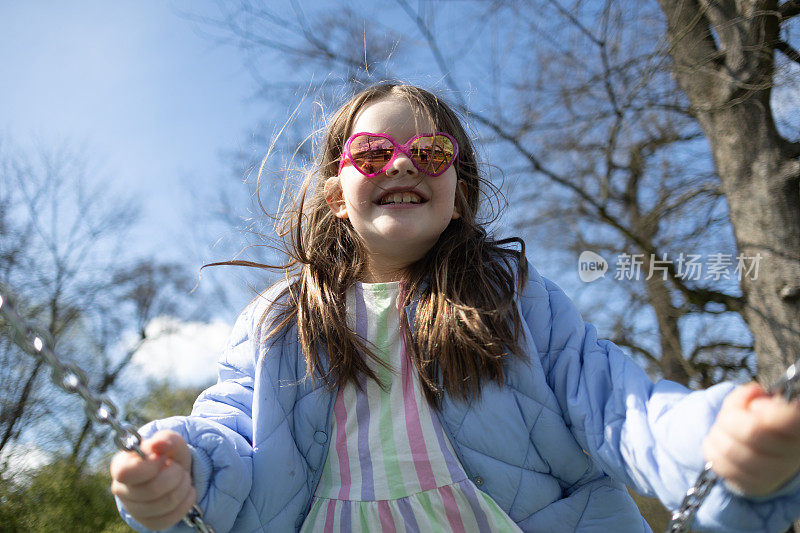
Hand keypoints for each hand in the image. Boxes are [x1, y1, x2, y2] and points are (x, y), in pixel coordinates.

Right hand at [110, 430, 195, 529]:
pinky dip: (185, 503)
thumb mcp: (170, 441)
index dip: (150, 466)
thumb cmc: (167, 454)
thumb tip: (156, 445)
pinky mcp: (147, 522)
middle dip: (174, 476)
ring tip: (183, 478)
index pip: (125, 473)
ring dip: (183, 487)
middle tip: (178, 468)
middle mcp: (121, 489)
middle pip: (151, 490)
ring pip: (164, 504)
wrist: (174, 471)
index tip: (164, 459)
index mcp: (120, 466)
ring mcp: (133, 508)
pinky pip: (169, 518)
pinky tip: (186, 492)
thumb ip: (165, 439)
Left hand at [702, 382, 799, 496]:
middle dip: (730, 418)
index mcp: (796, 428)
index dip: (765, 410)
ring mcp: (774, 474)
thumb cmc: (757, 422)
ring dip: (718, 434)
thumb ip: (751, 395)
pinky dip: (712, 449)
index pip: (788, 418)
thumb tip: (753, 393)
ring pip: (730, 449)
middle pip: (750, 431)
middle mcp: (792, 454)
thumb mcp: (755, 402)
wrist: (758, 452)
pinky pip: (720, 464)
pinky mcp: (753, 486)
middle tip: (729, 416)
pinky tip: (719, 444)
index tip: (755, 406)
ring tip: (722, 430)